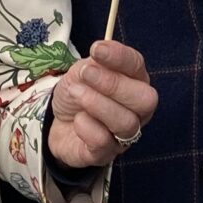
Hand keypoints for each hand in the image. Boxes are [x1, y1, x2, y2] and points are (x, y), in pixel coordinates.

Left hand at [46, 41, 157, 169]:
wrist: (56, 121)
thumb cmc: (78, 91)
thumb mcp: (83, 70)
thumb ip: (95, 63)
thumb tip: (101, 54)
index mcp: (135, 81)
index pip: (138, 66)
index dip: (120, 57)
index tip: (97, 49)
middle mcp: (137, 110)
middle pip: (145, 100)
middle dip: (114, 85)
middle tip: (86, 74)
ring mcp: (124, 135)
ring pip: (126, 123)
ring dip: (97, 104)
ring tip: (76, 93)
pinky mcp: (105, 154)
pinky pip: (104, 142)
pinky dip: (87, 127)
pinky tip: (77, 119)